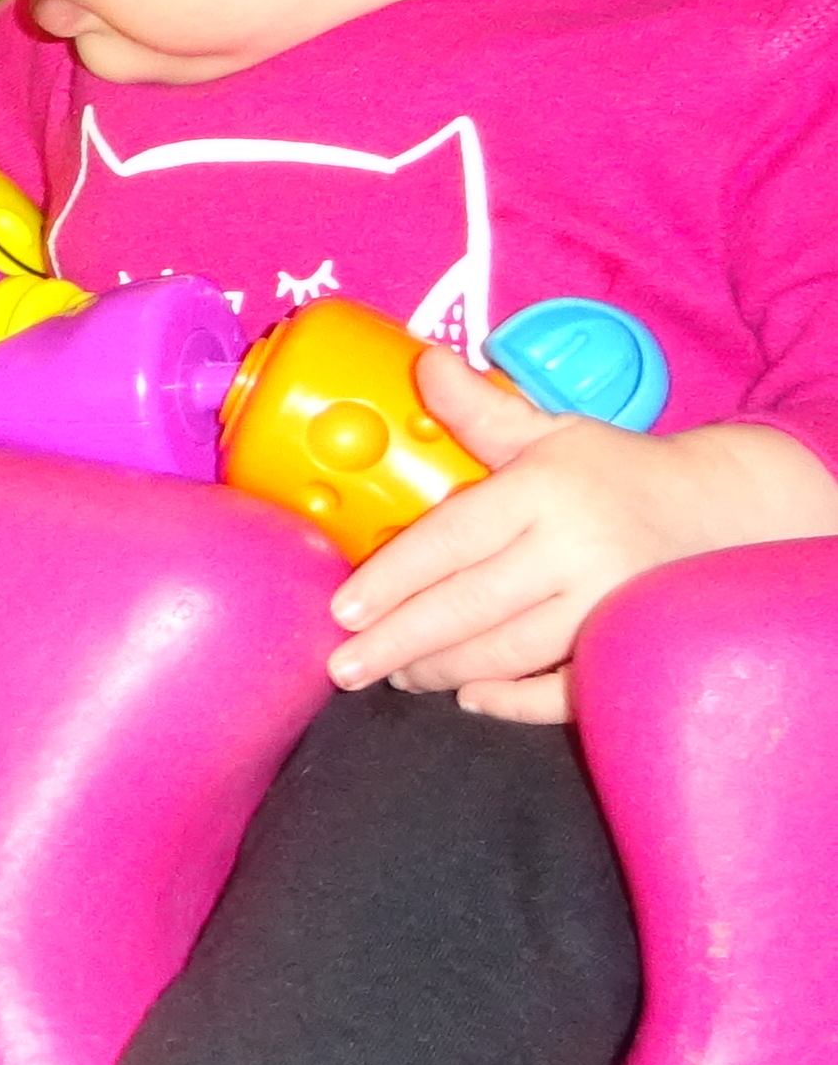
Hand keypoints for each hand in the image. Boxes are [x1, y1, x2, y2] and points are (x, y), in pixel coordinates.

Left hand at [323, 351, 837, 721]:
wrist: (722, 507)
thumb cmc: (615, 472)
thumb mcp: (550, 433)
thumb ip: (481, 412)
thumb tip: (423, 363)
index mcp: (543, 493)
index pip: (449, 540)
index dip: (391, 578)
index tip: (342, 610)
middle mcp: (573, 551)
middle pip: (468, 606)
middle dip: (399, 641)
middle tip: (345, 666)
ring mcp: (606, 605)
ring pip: (506, 653)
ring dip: (441, 670)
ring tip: (396, 674)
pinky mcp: (629, 645)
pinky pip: (565, 689)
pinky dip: (515, 701)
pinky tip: (471, 697)